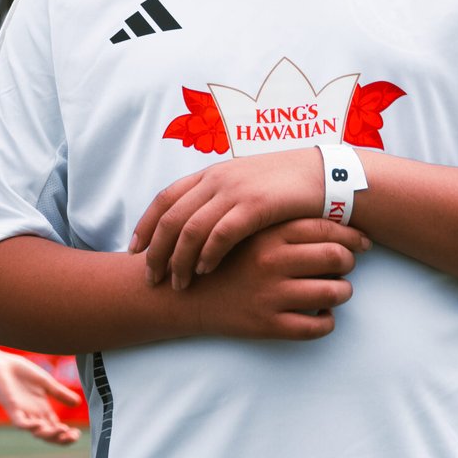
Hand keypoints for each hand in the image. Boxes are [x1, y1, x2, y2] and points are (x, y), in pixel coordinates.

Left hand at [0, 353, 81, 445]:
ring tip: (61, 430)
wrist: (1, 363)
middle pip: (48, 434)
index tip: (77, 434)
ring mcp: (23, 412)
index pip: (56, 427)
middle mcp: (33, 414)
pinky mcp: (12, 408)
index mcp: (42, 409)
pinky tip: (39, 424)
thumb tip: (78, 403)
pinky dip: (29, 426)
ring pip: (36, 431)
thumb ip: (60, 393)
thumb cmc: (21, 372)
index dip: (66, 434)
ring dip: (49, 434)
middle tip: (72, 436)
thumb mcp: (46, 382)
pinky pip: (20, 422)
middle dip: (61, 438)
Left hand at [131, 149, 325, 289]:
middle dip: (157, 250)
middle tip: (151, 277)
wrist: (323, 176)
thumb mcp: (242, 187)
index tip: (135, 249)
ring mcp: (235, 191)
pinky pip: (222, 233)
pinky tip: (204, 271)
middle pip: (171, 217)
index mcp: (210, 174)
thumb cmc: (283, 187)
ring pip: (191, 228)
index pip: (165, 198)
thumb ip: (217, 200)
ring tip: (177, 283)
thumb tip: (191, 223)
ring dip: (180, 259)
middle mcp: (217, 179)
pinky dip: (208, 254)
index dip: (146, 224)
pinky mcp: (256, 205)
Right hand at [188, 217, 362, 340]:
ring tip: (334, 291)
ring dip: (342, 292)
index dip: (350, 235)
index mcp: (267, 232)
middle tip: (344, 266)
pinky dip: (327, 321)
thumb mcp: (242, 229)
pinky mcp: (268, 325)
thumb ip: (276, 219)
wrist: (181, 295)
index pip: (325, 228)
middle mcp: (272, 261)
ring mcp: (271, 294)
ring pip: (334, 293)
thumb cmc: (219, 259)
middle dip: (348, 263)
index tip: (360, 241)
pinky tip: (319, 314)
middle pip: (337, 257)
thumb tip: (323, 216)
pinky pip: (318, 326)